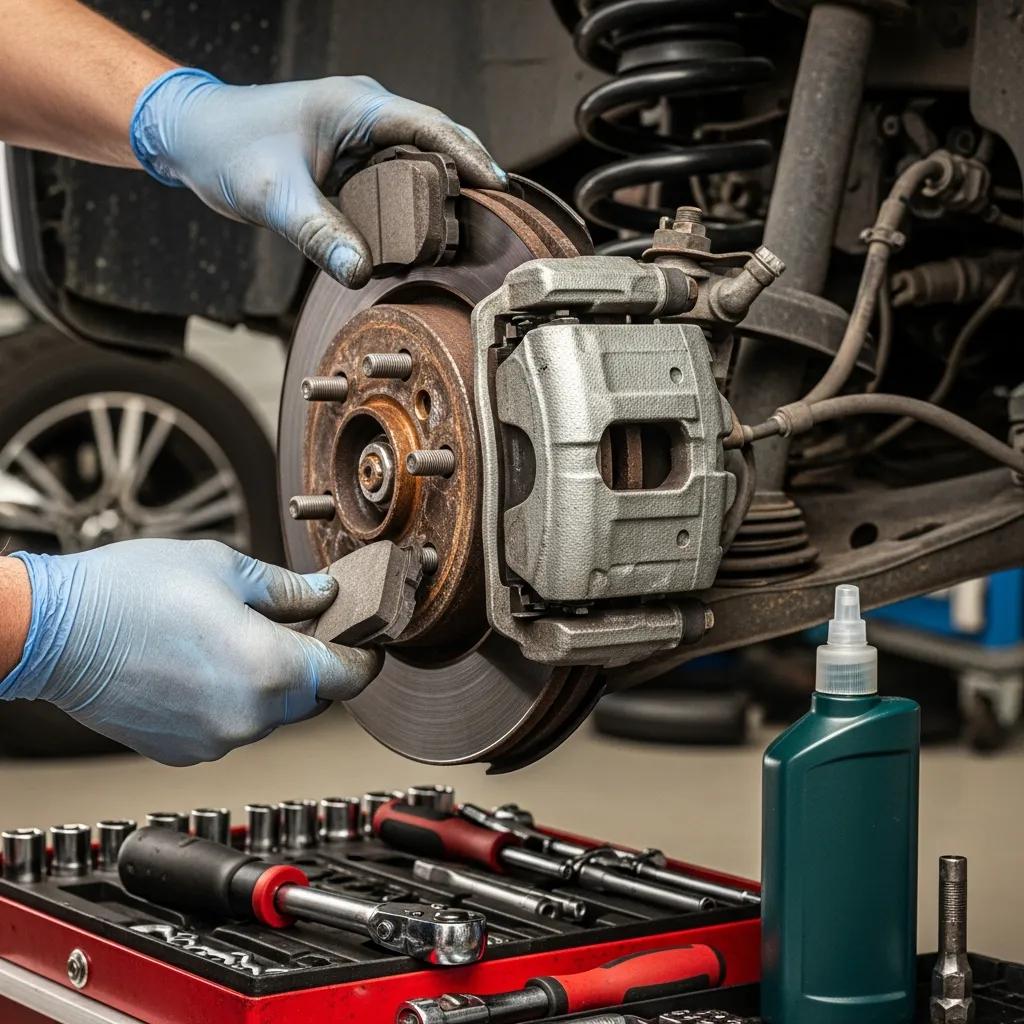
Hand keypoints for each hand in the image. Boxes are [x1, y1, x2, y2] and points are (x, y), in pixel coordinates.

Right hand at [0, 539, 380, 764]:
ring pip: (273, 713)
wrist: (50, 633)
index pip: (351, 676)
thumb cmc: (127, 594)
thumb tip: (324, 593)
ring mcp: (216, 740)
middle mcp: (249, 716)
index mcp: (270, 668)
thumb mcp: (224, 568)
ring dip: (272, 681)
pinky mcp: (185, 751)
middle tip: (299, 621)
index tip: (366, 638)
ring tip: (239, 636)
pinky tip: (207, 664)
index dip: (365, 654)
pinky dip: (235, 700)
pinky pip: (232, 726)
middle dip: (316, 662)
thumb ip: (287, 588)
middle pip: (314, 696)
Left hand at [129, 70, 507, 286]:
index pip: (430, 126)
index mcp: (355, 108)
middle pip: (433, 142)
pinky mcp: (348, 159)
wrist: (192, 137)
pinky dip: (409, 202)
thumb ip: (320, 235)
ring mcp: (357, 136)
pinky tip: (418, 230)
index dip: (468, 155)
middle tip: (488, 217)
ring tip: (462, 227)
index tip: (496, 185)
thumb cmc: (227, 146)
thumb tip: (359, 271)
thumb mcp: (275, 197)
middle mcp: (363, 116)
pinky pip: (392, 178)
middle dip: (462, 176)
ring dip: (437, 190)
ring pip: (415, 161)